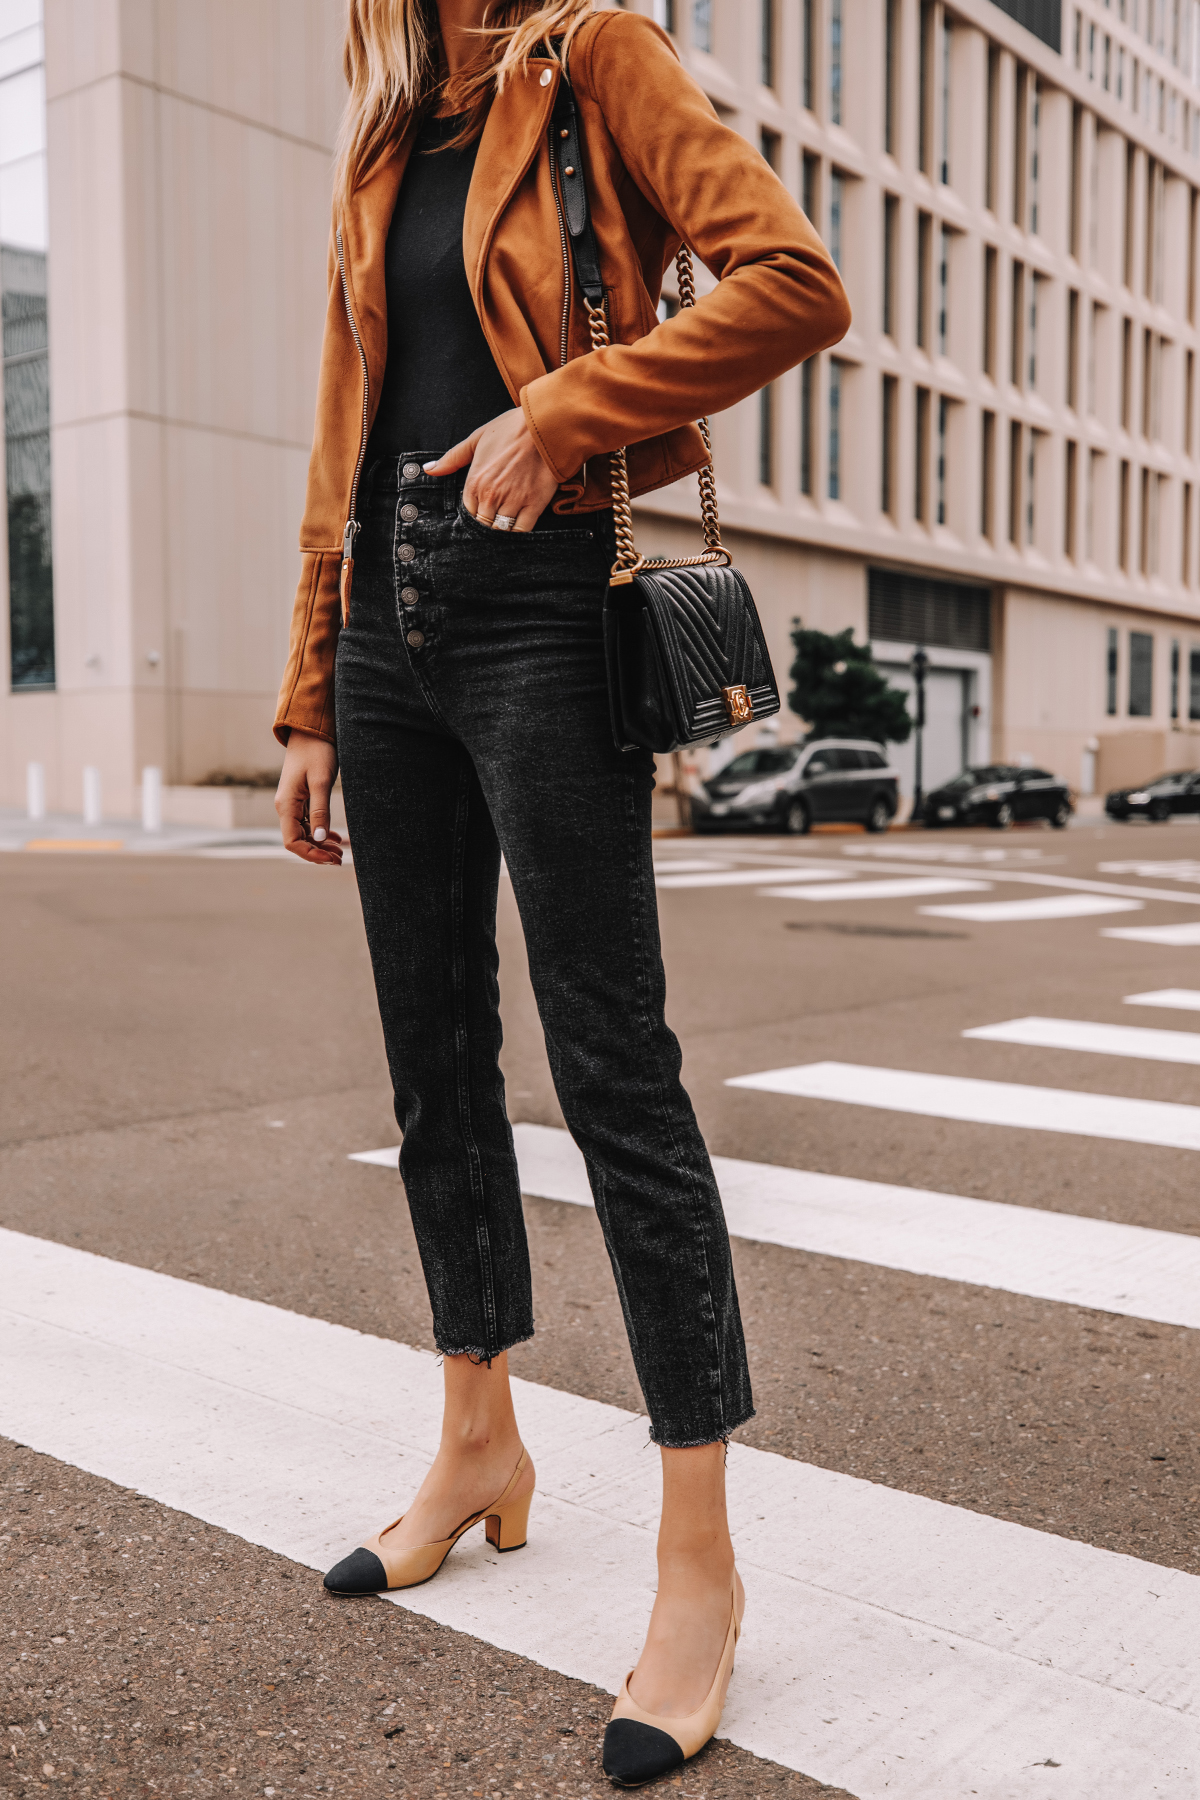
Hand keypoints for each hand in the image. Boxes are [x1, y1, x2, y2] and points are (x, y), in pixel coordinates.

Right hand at [275, 729, 343, 864]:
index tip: (331, 859)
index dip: (310, 854)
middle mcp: (286, 806)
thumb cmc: (316, 752)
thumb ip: (320, 810)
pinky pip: (308, 822)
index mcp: (286, 805)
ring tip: (340, 851)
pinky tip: (334, 837)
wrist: (311, 730)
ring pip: (304, 833)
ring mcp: (293, 803)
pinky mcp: (301, 798)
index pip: (292, 842)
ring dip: (320, 844)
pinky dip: (320, 832)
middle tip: (340, 859)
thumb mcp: (320, 782)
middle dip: (317, 852)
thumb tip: (320, 839)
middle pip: (298, 840)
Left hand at [424, 407, 558, 533]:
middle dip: (488, 522)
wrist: (545, 425)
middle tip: (496, 516)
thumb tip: (429, 469)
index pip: (468, 512)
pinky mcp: (533, 505)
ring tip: (507, 520)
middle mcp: (490, 495)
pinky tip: (520, 524)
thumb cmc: (511, 429)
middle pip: (483, 524)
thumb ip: (452, 458)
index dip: (475, 512)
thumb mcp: (477, 438)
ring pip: (500, 530)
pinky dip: (518, 533)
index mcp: (474, 481)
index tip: (483, 507)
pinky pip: (521, 531)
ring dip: (502, 528)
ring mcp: (512, 501)